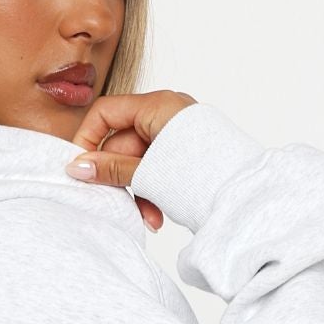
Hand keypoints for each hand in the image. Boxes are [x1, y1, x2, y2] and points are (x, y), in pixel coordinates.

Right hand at [65, 90, 197, 229]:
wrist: (248, 201)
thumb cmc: (204, 180)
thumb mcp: (149, 174)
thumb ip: (111, 169)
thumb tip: (76, 167)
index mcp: (158, 106)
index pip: (106, 112)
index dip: (88, 140)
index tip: (79, 169)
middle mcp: (168, 115)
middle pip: (122, 143)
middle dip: (118, 178)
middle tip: (112, 201)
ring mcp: (178, 136)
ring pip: (140, 162)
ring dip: (136, 191)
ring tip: (146, 217)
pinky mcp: (186, 156)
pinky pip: (157, 169)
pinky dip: (152, 192)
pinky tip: (157, 215)